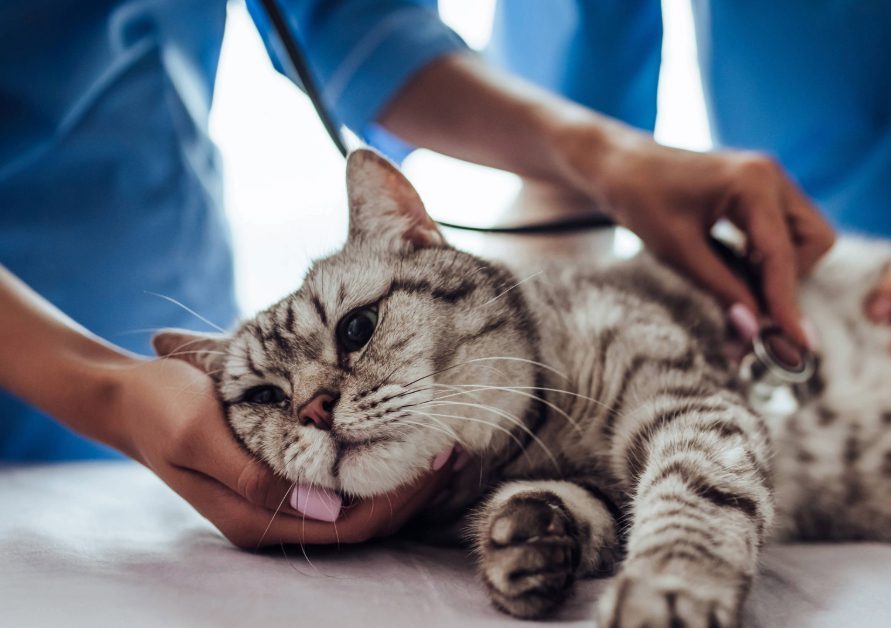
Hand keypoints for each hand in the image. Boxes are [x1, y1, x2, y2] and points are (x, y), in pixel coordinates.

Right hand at [109, 358, 453, 548]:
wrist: (130, 396)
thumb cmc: (163, 407)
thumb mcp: (201, 434)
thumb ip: (255, 474)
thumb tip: (323, 505)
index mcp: (257, 517)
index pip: (351, 525)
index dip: (400, 499)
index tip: (438, 457)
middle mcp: (278, 518)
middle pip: (368, 522)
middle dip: (417, 493)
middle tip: (461, 451)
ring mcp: (286, 500)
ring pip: (365, 506)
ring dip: (409, 481)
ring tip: (451, 446)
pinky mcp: (290, 476)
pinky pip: (351, 484)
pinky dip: (385, 466)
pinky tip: (412, 437)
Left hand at [582, 137, 833, 345]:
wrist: (621, 166)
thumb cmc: (641, 199)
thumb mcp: (678, 250)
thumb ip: (722, 289)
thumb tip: (754, 331)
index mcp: (752, 182)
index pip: (783, 256)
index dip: (787, 304)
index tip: (798, 344)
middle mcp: (771, 175)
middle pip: (816, 241)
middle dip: (791, 277)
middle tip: (752, 298)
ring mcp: (770, 179)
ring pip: (807, 237)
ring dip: (783, 268)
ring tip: (740, 283)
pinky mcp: (762, 190)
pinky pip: (787, 230)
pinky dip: (771, 257)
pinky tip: (737, 267)